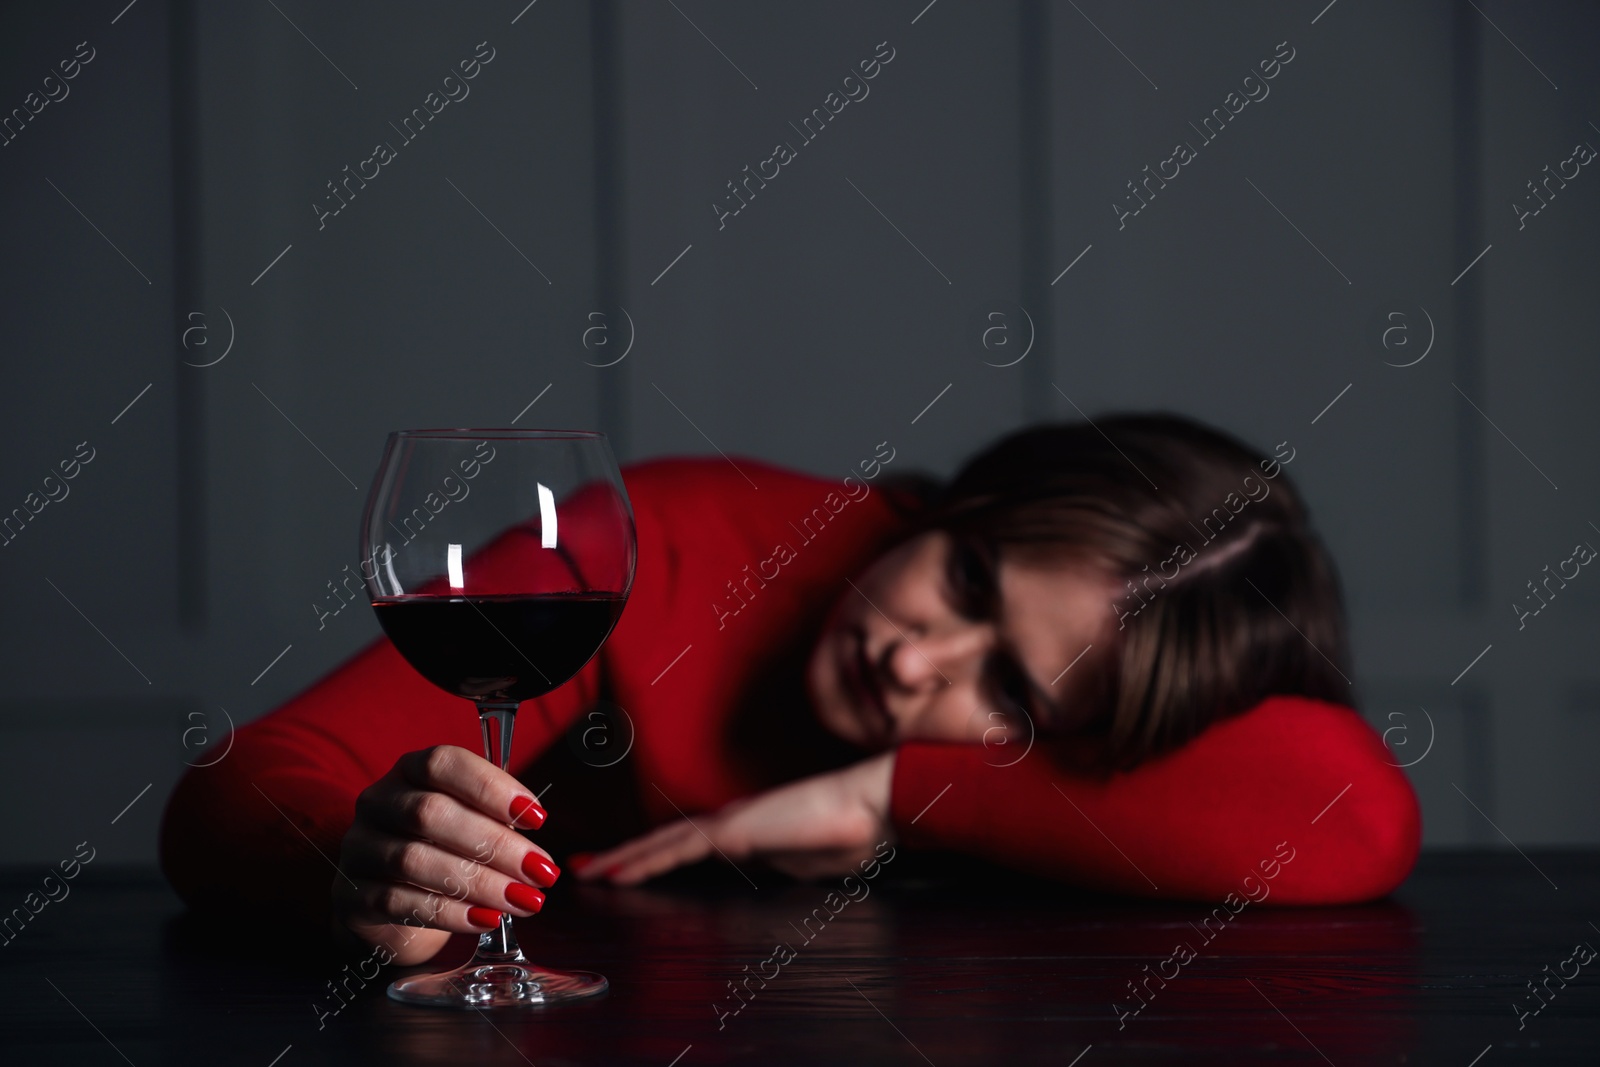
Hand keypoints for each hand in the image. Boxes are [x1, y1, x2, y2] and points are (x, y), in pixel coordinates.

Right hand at [330, 745, 561, 964]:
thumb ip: (497, 822)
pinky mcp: (351, 895)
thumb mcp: (470, 823)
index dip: (491, 788)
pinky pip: (398, 902)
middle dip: (496, 844)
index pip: (443, 763)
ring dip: (478, 883)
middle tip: (540, 871)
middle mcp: (378, 802)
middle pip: (432, 814)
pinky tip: (485, 919)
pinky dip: (449, 913)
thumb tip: (534, 847)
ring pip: (415, 860)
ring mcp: (359, 848)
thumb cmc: (442, 850)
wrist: (392, 902)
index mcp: (410, 771)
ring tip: (522, 900)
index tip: (538, 818)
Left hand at [576, 751, 895, 884]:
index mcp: (748, 830)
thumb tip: (767, 873)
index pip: (689, 845)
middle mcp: (731, 822)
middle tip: (586, 866)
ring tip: (587, 870)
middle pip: (665, 841)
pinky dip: (644, 861)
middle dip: (624, 855)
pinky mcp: (735, 831)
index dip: (654, 855)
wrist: (872, 805)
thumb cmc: (854, 832)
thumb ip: (779, 866)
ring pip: (663, 843)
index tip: (625, 867)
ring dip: (622, 858)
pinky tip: (618, 872)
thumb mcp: (807, 863)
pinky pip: (678, 849)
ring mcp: (731, 824)